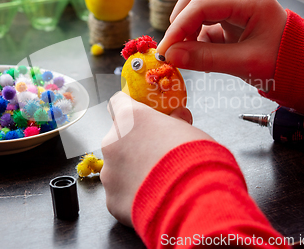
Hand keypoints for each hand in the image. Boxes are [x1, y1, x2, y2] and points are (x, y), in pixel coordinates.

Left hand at [100, 92, 213, 226]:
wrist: (194, 201)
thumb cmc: (194, 160)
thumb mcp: (190, 131)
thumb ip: (177, 122)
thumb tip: (179, 115)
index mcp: (130, 119)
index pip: (118, 102)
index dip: (131, 109)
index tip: (142, 116)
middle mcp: (112, 143)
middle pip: (119, 138)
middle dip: (135, 145)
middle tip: (158, 155)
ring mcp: (109, 173)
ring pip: (118, 168)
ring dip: (133, 171)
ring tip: (159, 181)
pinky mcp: (111, 201)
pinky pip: (121, 193)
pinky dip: (133, 196)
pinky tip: (154, 199)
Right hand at [157, 0, 286, 89]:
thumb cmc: (284, 66)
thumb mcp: (245, 64)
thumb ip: (206, 59)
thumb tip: (171, 57)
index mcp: (251, 2)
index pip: (202, 4)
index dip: (178, 26)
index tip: (165, 50)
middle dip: (180, 19)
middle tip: (172, 46)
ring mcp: (238, 6)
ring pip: (200, 4)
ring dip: (187, 27)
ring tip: (186, 53)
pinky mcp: (233, 19)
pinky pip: (206, 21)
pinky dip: (197, 37)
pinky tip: (200, 55)